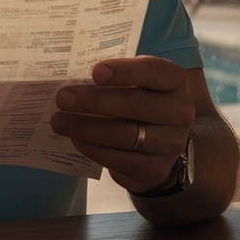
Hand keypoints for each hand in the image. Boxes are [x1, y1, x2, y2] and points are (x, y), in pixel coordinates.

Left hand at [51, 56, 194, 193]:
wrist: (160, 144)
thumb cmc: (140, 100)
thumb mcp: (137, 82)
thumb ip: (115, 77)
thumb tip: (72, 75)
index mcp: (176, 82)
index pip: (154, 72)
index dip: (124, 71)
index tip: (94, 72)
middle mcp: (180, 112)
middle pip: (135, 105)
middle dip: (94, 101)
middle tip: (63, 98)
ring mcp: (170, 143)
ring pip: (124, 134)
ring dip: (86, 127)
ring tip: (59, 121)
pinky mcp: (155, 168)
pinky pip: (118, 158)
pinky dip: (91, 148)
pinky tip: (74, 138)